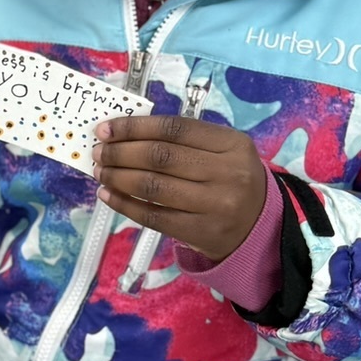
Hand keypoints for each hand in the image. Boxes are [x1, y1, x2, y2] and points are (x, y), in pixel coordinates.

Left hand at [92, 115, 266, 261]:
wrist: (261, 226)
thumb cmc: (232, 178)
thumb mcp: (223, 150)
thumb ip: (183, 138)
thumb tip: (126, 132)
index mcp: (232, 144)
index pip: (174, 129)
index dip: (135, 127)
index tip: (107, 128)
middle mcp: (227, 173)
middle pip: (161, 157)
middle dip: (121, 152)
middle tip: (99, 151)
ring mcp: (215, 206)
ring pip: (153, 188)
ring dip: (118, 178)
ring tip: (101, 172)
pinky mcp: (200, 233)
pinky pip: (153, 217)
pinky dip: (125, 205)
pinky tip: (108, 195)